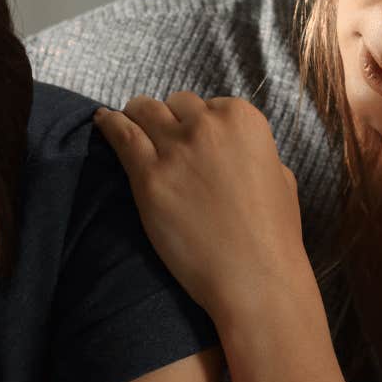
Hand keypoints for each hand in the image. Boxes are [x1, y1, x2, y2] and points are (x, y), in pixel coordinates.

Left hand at [92, 92, 306, 323]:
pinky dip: (108, 124)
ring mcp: (175, 149)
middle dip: (169, 119)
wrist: (254, 277)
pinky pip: (120, 134)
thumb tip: (234, 148)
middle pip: (174, 104)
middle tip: (162, 138)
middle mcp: (208, 125)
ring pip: (143, 110)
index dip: (199, 123)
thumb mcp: (280, 175)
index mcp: (243, 119)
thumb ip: (254, 151)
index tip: (192, 138)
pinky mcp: (148, 176)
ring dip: (136, 116)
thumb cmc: (272, 235)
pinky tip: (101, 122)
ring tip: (127, 123)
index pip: (208, 104)